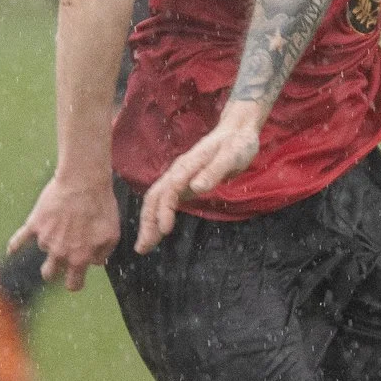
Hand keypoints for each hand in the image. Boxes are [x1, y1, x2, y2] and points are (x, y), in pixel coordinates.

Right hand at [7, 172, 118, 292]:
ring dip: (49, 243)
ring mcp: (45, 239)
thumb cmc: (100, 207)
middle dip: (54, 272)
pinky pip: (19, 239)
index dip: (74, 283)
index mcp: (79, 258)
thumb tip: (95, 262)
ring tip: (59, 226)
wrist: (83, 183)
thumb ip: (103, 253)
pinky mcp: (34, 224)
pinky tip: (11, 250)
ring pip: (43, 250)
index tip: (74, 280)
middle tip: (59, 263)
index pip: (73, 283)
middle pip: (49, 273)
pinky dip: (15, 245)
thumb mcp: (112, 235)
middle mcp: (60, 252)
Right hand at [136, 103, 265, 251]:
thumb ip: (215, 171)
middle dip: (147, 222)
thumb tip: (196, 187)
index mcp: (187, 166)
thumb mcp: (231, 156)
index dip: (164, 211)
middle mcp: (178, 172)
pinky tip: (158, 231)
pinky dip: (159, 216)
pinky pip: (166, 201)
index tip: (164, 231)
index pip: (168, 191)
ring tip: (145, 246)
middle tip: (142, 248)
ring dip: (149, 222)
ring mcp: (180, 177)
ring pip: (157, 200)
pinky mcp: (185, 182)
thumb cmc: (237, 145)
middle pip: (154, 197)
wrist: (237, 132)